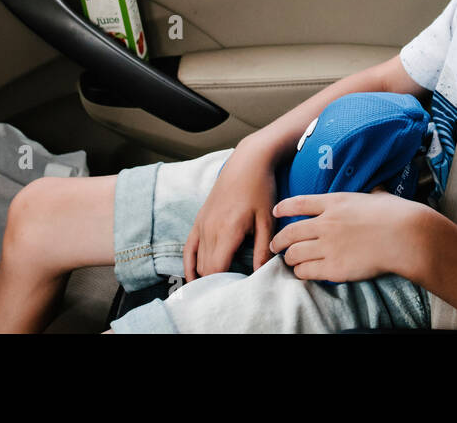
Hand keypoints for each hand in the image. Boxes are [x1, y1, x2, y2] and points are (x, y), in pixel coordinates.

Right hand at [183, 140, 279, 280]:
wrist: (247, 162)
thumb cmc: (260, 189)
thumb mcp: (267, 220)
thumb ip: (263, 249)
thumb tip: (261, 274)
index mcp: (227, 231)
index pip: (217, 269)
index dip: (225, 285)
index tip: (236, 293)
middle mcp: (209, 229)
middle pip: (207, 268)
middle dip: (217, 284)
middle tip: (231, 294)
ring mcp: (201, 225)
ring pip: (198, 261)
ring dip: (206, 276)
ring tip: (218, 290)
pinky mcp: (199, 220)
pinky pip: (188, 249)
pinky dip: (189, 266)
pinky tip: (193, 279)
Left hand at [269, 188, 430, 282]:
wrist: (405, 236)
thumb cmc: (397, 214)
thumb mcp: (378, 196)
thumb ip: (370, 195)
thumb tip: (377, 191)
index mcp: (335, 202)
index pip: (299, 203)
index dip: (283, 208)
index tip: (275, 211)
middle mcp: (326, 223)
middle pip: (290, 232)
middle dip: (279, 240)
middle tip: (275, 245)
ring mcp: (328, 246)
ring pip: (294, 254)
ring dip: (289, 259)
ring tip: (290, 261)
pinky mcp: (334, 268)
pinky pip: (307, 271)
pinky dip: (301, 272)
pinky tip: (303, 272)